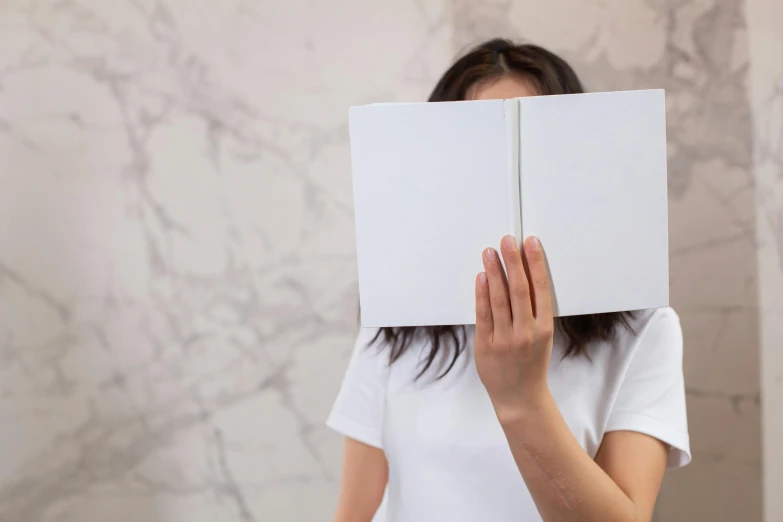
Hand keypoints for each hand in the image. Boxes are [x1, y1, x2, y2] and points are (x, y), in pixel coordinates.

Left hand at [474, 235, 554, 420]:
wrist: (520, 398)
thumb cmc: (531, 364)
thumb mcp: (542, 337)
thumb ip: (533, 311)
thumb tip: (521, 276)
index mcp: (544, 328)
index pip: (540, 289)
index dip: (535, 264)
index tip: (530, 243)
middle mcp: (526, 332)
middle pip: (519, 289)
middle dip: (513, 262)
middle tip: (507, 240)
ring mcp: (504, 339)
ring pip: (499, 299)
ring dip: (494, 272)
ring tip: (490, 252)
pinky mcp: (485, 345)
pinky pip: (483, 314)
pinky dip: (481, 293)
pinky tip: (481, 277)